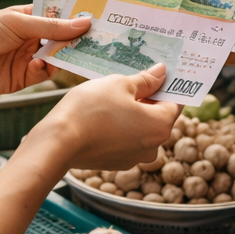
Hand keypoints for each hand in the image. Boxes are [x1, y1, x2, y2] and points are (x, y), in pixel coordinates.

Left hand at [0, 7, 90, 100]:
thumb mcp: (16, 23)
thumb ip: (51, 25)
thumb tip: (85, 22)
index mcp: (28, 16)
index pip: (58, 13)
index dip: (76, 14)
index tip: (97, 13)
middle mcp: (31, 36)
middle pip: (62, 36)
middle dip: (76, 36)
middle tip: (96, 36)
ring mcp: (28, 57)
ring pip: (57, 56)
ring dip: (63, 54)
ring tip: (67, 51)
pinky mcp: (23, 78)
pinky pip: (45, 73)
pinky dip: (46, 69)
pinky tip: (37, 64)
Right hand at [36, 64, 178, 169]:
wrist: (58, 142)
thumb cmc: (90, 109)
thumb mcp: (119, 84)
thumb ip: (145, 79)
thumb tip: (162, 73)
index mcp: (160, 126)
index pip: (176, 101)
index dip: (169, 84)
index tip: (162, 71)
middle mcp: (153, 146)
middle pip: (159, 115)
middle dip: (149, 97)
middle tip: (134, 78)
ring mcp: (135, 157)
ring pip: (141, 127)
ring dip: (133, 111)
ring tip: (114, 94)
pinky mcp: (117, 162)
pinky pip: (127, 138)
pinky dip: (121, 126)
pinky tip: (104, 113)